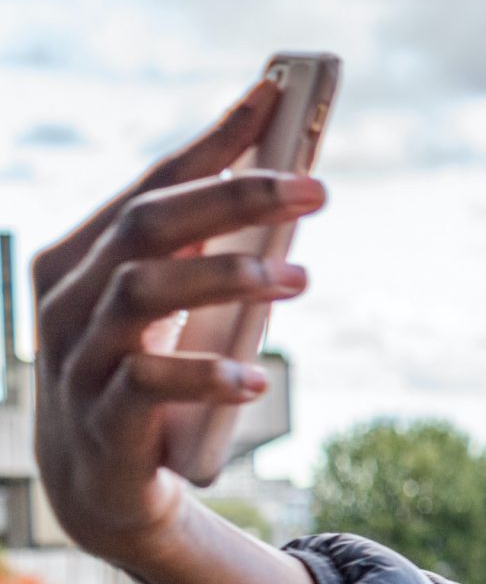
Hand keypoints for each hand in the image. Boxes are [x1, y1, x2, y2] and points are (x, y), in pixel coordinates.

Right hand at [32, 79, 325, 567]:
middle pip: (150, 226)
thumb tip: (284, 178)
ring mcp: (79, 359)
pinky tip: (257, 377)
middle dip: (235, 197)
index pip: (152, 183)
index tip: (276, 97)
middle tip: (316, 189)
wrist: (103, 485)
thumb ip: (208, 248)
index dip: (214, 141)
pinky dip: (205, 376)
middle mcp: (71, 298)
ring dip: (229, 278)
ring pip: (143, 294)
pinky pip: (147, 384)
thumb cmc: (147, 371)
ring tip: (300, 275)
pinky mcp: (103, 420)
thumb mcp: (174, 304)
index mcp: (84, 257)